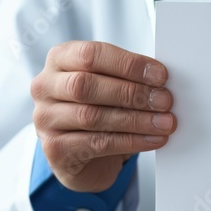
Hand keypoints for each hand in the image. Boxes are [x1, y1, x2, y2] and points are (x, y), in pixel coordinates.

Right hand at [31, 41, 176, 191]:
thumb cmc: (100, 108)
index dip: (128, 64)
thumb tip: (162, 82)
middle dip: (131, 92)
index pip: (91, 55)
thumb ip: (128, 77)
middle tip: (164, 101)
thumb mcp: (110, 85)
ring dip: (135, 120)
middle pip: (86, 85)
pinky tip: (153, 139)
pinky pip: (96, 143)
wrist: (84, 155)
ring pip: (91, 116)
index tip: (160, 75)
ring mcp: (45, 119)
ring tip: (164, 123)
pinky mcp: (54, 149)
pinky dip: (130, 142)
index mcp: (60, 59)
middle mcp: (45, 86)